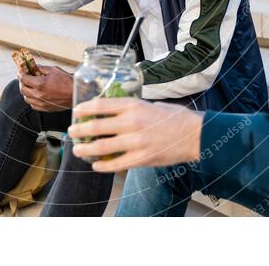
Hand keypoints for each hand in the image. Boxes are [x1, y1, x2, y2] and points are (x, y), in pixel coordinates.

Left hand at [17, 65, 72, 111]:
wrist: (76, 94)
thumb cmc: (67, 81)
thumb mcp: (54, 70)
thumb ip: (41, 68)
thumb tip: (33, 67)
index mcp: (40, 84)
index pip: (23, 78)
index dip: (20, 73)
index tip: (20, 71)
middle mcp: (38, 95)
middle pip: (22, 89)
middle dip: (21, 82)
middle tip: (24, 77)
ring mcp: (41, 103)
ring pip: (26, 98)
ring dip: (26, 91)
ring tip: (30, 86)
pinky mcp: (45, 109)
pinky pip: (32, 105)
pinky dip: (31, 100)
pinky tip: (36, 95)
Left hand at [68, 98, 202, 171]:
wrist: (195, 135)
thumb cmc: (175, 117)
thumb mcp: (151, 103)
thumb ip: (132, 107)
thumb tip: (112, 110)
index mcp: (134, 105)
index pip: (100, 105)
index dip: (84, 109)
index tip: (76, 112)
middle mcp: (132, 122)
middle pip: (96, 126)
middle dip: (79, 129)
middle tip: (72, 131)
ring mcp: (135, 142)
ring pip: (101, 147)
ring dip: (85, 149)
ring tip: (78, 149)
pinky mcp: (141, 159)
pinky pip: (115, 164)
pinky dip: (102, 165)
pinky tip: (95, 165)